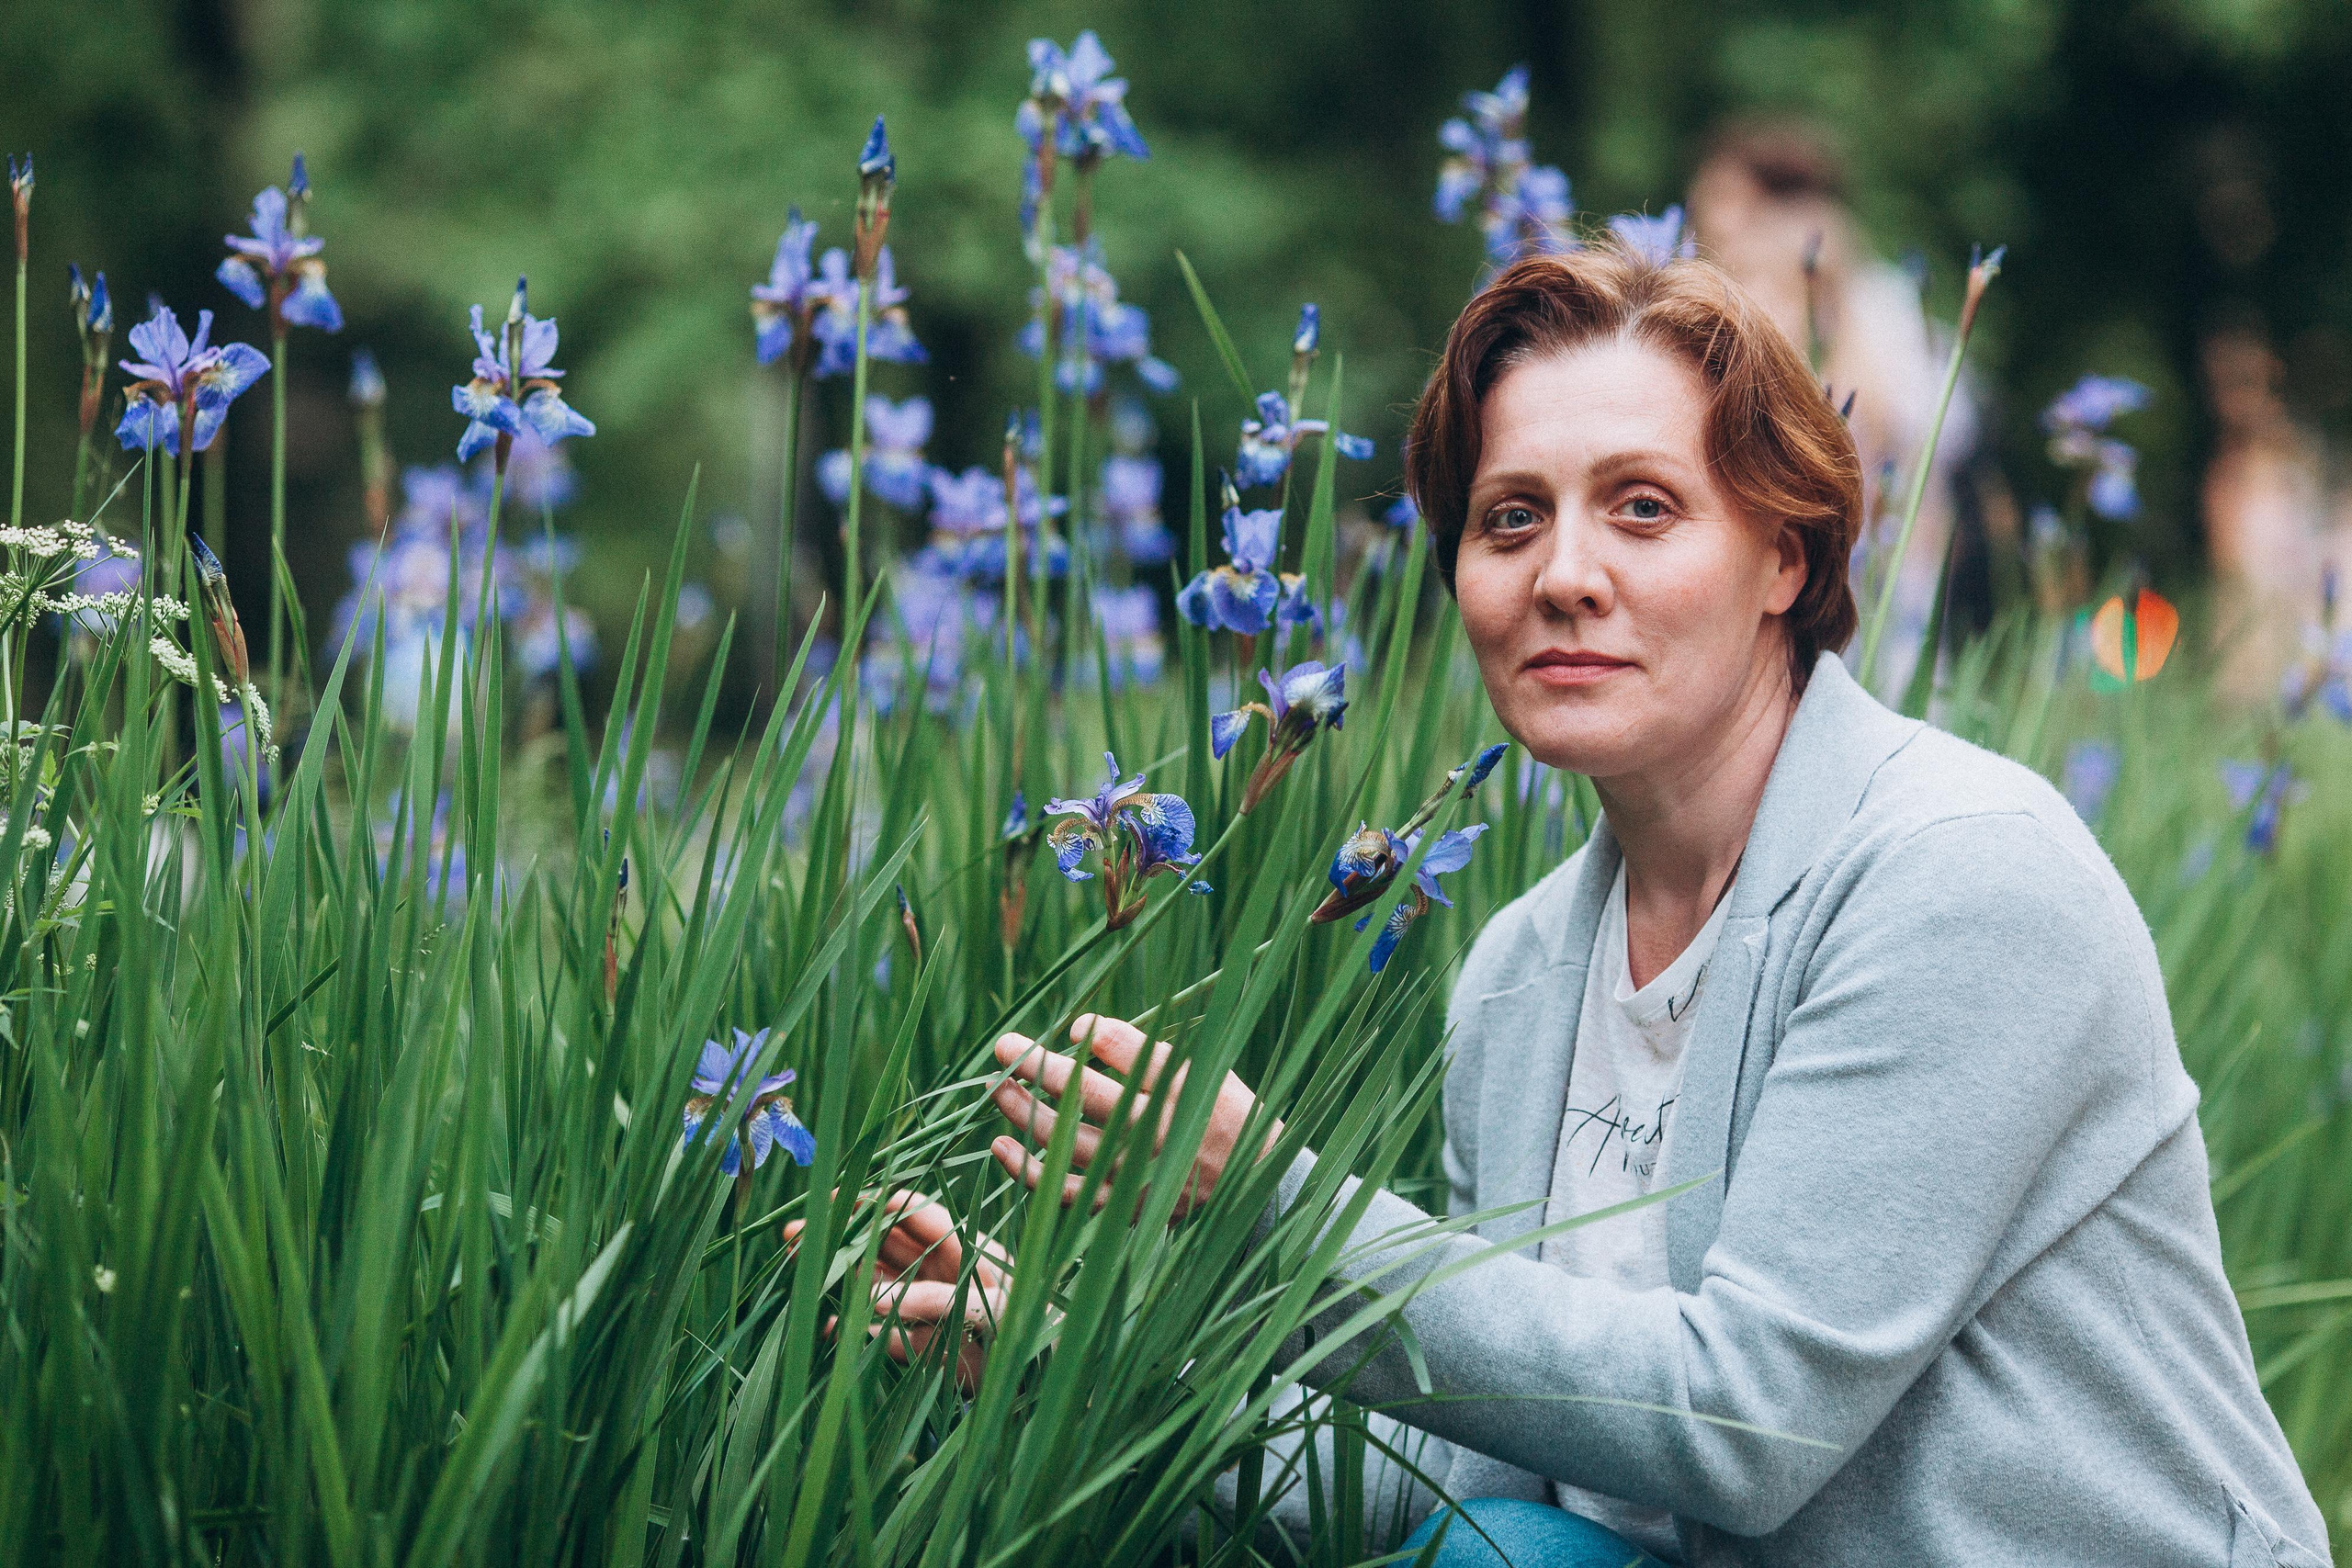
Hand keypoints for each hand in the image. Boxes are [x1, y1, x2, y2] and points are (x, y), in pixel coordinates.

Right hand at [782, 1190, 1009, 1390]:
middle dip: (840, 1235)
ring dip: (836, 1273)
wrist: (1040, 1379)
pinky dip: (850, 1327)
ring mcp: (923, 1303)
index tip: (834, 1198)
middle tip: (795, 1231)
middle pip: (879, 1244)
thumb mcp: (988, 1308)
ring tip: (796, 1264)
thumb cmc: (1028, 1328)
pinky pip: (875, 1330)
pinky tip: (826, 1327)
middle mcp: (936, 1268)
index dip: (872, 1201)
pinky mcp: (917, 1341)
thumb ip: (934, 1301)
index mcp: (959, 1245)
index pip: (909, 1213)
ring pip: (870, 1281)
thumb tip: (875, 1302)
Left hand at [989, 1013, 1280, 1219]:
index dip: (1095, 1035)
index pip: (1127, 1050)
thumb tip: (1081, 1028)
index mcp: (1182, 1089)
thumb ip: (1144, 1050)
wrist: (1251, 1187)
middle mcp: (1157, 1131)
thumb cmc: (1220, 1114)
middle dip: (1037, 1065)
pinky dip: (1026, 1171)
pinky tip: (1000, 1146)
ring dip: (1022, 1111)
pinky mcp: (1121, 1206)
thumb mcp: (1202, 1069)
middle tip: (1003, 1046)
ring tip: (995, 1088)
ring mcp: (1135, 1172)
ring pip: (1064, 1139)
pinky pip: (1064, 1190)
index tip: (1077, 1028)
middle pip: (1084, 1092)